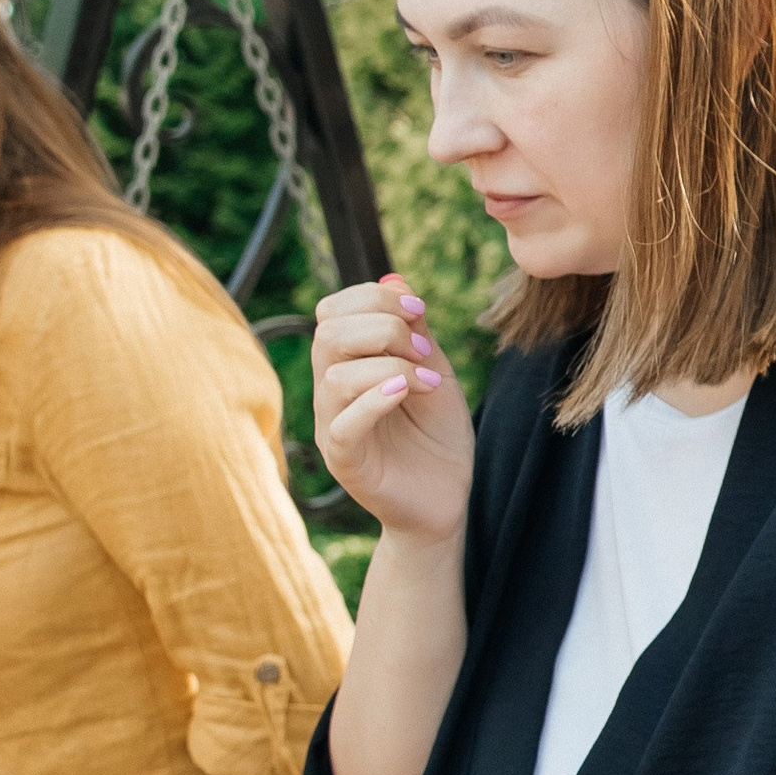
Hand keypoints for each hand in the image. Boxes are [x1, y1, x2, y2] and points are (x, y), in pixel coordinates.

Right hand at [313, 275, 473, 543]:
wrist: (447, 497)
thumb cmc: (437, 434)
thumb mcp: (433, 370)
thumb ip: (415, 330)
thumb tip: (395, 278)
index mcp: (347, 364)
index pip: (332, 310)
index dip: (374, 297)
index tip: (420, 310)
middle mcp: (331, 392)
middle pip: (327, 334)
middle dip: (383, 327)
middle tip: (424, 351)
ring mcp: (334, 427)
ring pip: (334, 376)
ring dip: (390, 366)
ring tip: (428, 381)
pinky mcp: (345, 461)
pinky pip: (343, 424)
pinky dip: (375, 400)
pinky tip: (407, 393)